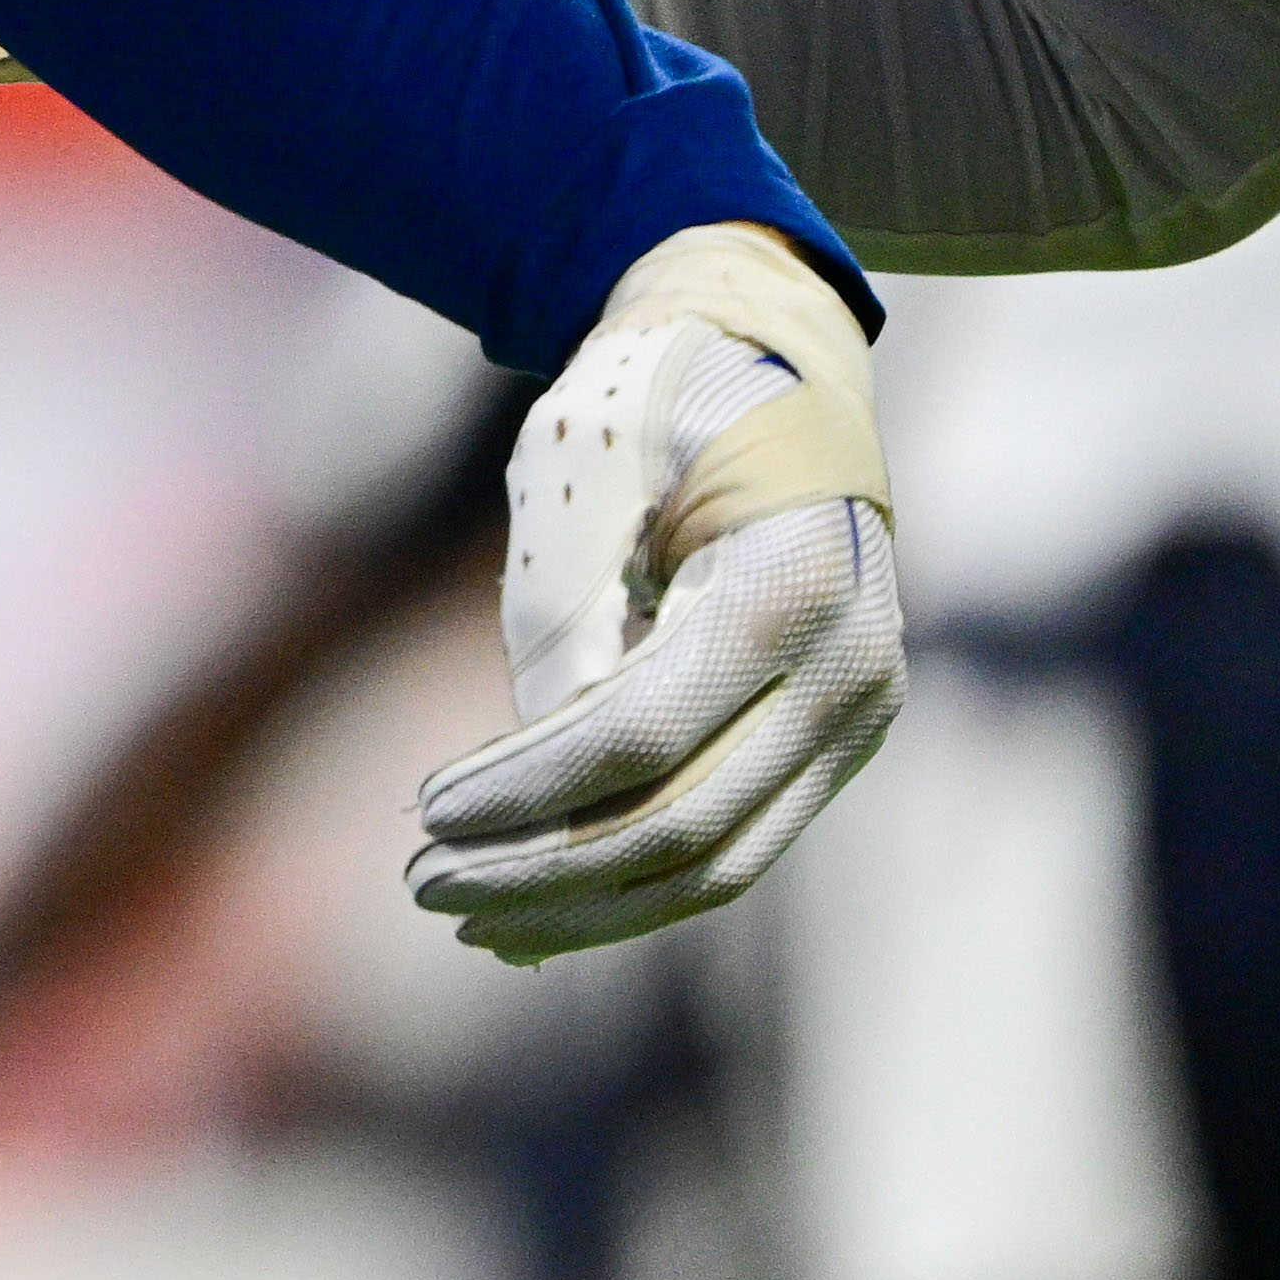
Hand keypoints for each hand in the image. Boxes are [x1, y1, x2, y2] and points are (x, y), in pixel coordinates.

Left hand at [406, 222, 904, 961]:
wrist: (768, 362)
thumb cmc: (656, 402)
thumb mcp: (582, 479)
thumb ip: (564, 629)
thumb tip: (528, 799)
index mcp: (794, 584)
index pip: (645, 732)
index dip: (528, 788)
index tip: (424, 811)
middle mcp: (852, 670)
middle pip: (687, 826)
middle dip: (546, 871)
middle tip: (423, 884)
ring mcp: (856, 717)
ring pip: (719, 863)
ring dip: (586, 906)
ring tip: (469, 917)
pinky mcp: (831, 745)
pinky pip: (733, 840)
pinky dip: (635, 885)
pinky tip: (539, 913)